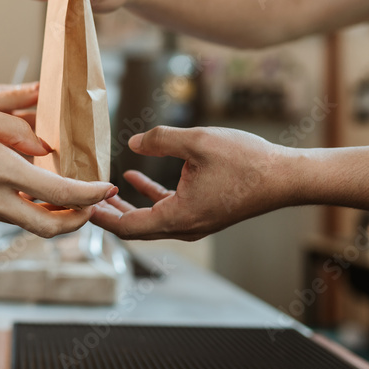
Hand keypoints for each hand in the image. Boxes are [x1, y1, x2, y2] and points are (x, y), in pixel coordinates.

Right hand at [0, 92, 116, 237]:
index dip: (90, 195)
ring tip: (67, 191)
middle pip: (50, 227)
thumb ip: (19, 111)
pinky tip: (32, 183)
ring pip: (30, 223)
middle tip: (92, 202)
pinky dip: (29, 205)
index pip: (60, 194)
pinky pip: (9, 213)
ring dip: (54, 212)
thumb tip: (47, 123)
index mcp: (2, 173)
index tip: (106, 187)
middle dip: (78, 220)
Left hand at [91, 126, 297, 240]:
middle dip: (107, 215)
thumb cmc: (247, 161)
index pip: (129, 228)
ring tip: (101, 191)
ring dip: (125, 206)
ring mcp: (196, 222)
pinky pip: (167, 209)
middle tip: (81, 201)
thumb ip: (161, 140)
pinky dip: (148, 196)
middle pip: (135, 229)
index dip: (102, 217)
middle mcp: (186, 227)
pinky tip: (133, 177)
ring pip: (149, 220)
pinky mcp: (205, 212)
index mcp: (180, 217)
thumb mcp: (198, 141)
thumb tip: (133, 141)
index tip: (81, 204)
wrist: (287, 177)